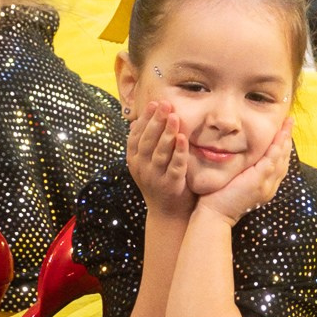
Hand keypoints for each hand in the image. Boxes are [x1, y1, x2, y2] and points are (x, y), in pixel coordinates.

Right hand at [127, 100, 194, 219]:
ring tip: (173, 116)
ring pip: (159, 152)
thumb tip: (137, 121)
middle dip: (155, 121)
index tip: (153, 103)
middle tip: (165, 104)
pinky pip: (175, 166)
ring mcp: (155, 177)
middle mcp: (141, 168)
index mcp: (134, 160)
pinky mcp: (171, 185)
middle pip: (147, 141)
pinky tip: (183, 138)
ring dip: (166, 133)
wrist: (168, 213)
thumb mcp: (146, 163)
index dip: (145, 119)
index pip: (136, 135)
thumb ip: (144, 144)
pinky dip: (178, 152)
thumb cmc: (159, 182)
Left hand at [195, 116, 293, 225]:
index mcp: (267, 185)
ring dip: (285, 140)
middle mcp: (270, 185)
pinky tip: (279, 136)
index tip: (284, 131)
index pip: (279, 162)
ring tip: (288, 124)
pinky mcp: (258, 181)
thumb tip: (245, 156)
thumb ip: (245, 171)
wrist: (216, 214)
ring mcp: (266, 184)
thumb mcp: (239, 181)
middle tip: (290, 121)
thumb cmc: (222, 198)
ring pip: (281, 158)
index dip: (283, 146)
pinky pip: (271, 162)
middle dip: (288, 139)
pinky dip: (277, 148)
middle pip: (284, 159)